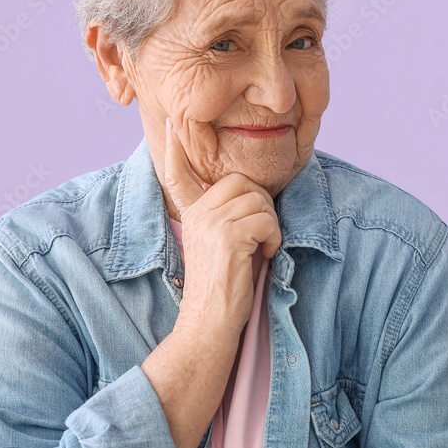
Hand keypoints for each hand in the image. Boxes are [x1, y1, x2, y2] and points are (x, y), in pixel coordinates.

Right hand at [163, 118, 281, 337]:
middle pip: (242, 182)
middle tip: (261, 233)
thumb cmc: (222, 287)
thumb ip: (223, 218)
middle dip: (262, 204)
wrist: (209, 322)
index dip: (176, 150)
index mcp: (192, 213)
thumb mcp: (217, 245)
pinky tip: (263, 256)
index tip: (173, 125)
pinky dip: (273, 238)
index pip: (177, 173)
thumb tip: (252, 195)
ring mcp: (212, 223)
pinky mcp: (229, 237)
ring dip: (271, 225)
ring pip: (259, 201)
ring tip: (261, 248)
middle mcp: (198, 213)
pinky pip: (266, 220)